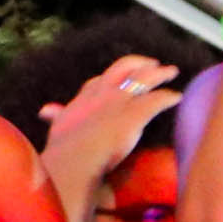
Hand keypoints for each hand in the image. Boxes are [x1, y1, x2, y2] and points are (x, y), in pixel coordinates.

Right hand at [35, 56, 182, 221]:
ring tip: (172, 71)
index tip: (121, 75)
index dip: (111, 77)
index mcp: (84, 99)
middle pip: (122, 70)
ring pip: (142, 79)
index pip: (98, 82)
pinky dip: (168, 97)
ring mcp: (118, 102)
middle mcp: (101, 94)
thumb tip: (44, 111)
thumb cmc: (65, 149)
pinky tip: (178, 96)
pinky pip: (156, 100)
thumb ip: (56, 117)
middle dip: (138, 64)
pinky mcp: (134, 114)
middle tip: (153, 63)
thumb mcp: (57, 128)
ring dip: (158, 74)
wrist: (74, 158)